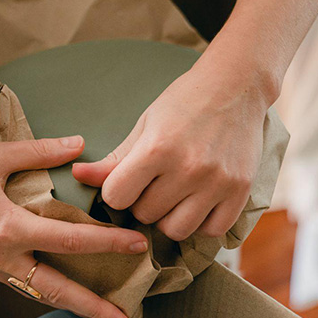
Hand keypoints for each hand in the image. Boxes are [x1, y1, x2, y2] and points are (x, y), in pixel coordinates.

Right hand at [0, 136, 148, 317]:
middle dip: (93, 310)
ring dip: (69, 305)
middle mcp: (1, 258)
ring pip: (36, 292)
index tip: (137, 246)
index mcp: (9, 229)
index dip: (108, 244)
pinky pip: (15, 283)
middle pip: (57, 291)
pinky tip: (55, 287)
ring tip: (99, 316)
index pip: (71, 241)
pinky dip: (40, 288)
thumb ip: (39, 152)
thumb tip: (78, 145)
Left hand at [72, 59, 268, 241]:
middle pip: (145, 215)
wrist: (235, 86)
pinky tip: (197, 202)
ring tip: (173, 195)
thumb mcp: (144, 126)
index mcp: (157, 148)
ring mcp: (217, 182)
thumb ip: (113, 159)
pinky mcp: (241, 191)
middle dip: (142, 202)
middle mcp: (188, 168)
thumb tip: (76, 176)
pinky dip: (200, 223)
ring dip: (168, 217)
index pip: (116, 197)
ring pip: (176, 230)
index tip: (124, 181)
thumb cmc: (183, 104)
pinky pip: (212, 231)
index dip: (115, 192)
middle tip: (153, 183)